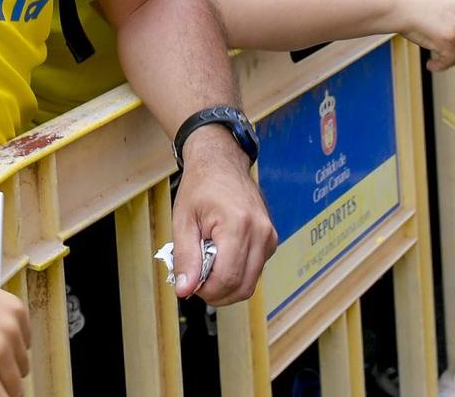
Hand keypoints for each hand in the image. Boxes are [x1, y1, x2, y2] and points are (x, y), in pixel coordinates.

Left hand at [169, 133, 274, 304]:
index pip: (227, 278)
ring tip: (207, 265)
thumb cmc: (201, 186)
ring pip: (250, 283)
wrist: (221, 162)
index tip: (190, 283)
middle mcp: (261, 232)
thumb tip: (186, 290)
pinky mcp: (270, 240)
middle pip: (242, 287)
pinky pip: (254, 270)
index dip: (206, 290)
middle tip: (196, 279)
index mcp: (238, 224)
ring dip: (227, 285)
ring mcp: (269, 236)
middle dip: (217, 292)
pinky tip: (220, 258)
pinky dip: (236, 274)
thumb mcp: (183, 220)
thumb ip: (185, 258)